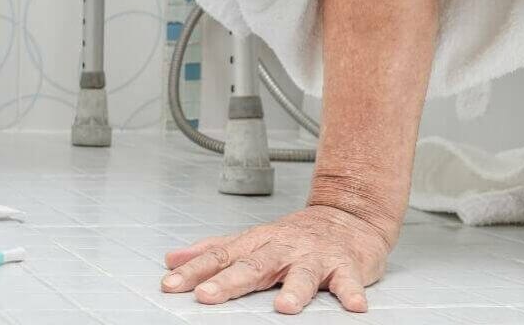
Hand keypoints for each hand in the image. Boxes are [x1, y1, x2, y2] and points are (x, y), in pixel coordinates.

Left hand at [161, 206, 389, 313]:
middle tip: (206, 295)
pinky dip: (351, 292)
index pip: (219, 257)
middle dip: (228, 281)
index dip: (193, 271)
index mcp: (256, 243)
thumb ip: (213, 250)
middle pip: (253, 265)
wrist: (348, 216)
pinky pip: (348, 280)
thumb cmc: (294, 235)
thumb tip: (172, 259)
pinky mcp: (345, 266)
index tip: (170, 285)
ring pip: (302, 273)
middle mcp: (281, 248)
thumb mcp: (250, 240)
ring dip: (294, 290)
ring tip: (284, 308)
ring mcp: (313, 256)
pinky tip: (353, 306)